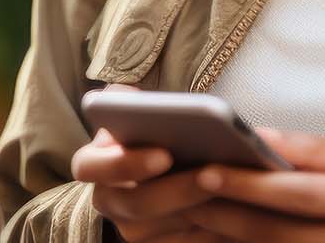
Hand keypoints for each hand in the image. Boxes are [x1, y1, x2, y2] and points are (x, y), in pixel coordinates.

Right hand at [71, 85, 220, 241]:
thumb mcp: (138, 111)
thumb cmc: (155, 132)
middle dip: (176, 190)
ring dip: (198, 211)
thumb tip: (129, 96)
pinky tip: (236, 211)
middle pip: (136, 203)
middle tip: (210, 175)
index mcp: (94, 164)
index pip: (88, 167)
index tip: (164, 154)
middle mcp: (107, 200)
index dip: (122, 163)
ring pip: (162, 229)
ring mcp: (131, 228)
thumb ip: (129, 102)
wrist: (174, 168)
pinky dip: (210, 231)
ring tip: (231, 191)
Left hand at [181, 127, 324, 241]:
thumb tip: (256, 137)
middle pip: (281, 234)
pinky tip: (222, 236)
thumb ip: (312, 151)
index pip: (301, 194)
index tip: (206, 170)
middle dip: (227, 214)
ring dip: (230, 237)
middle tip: (182, 195)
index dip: (250, 185)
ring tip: (192, 214)